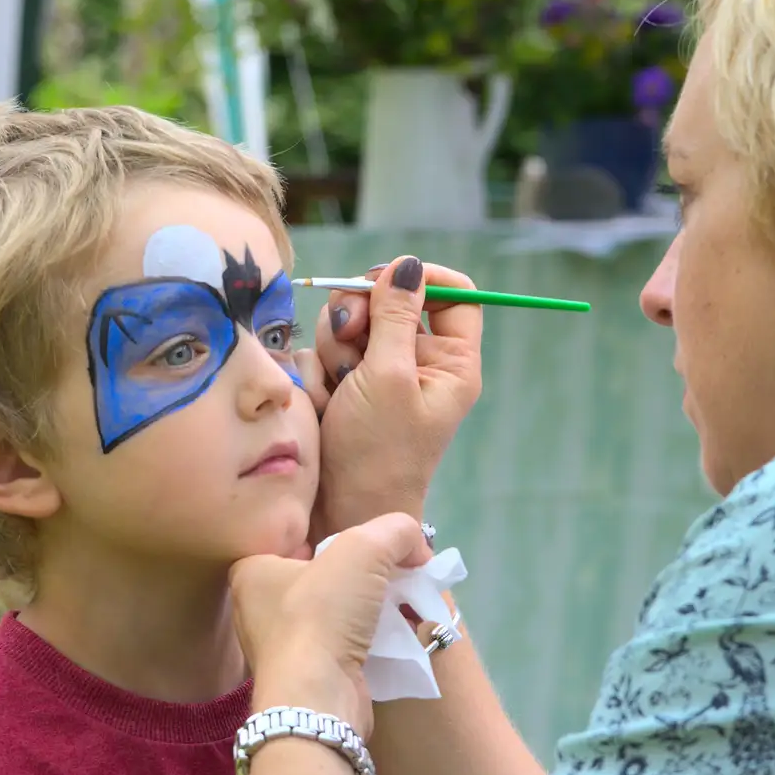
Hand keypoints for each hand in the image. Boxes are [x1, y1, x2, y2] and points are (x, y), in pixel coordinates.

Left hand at [229, 513, 431, 736]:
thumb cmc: (322, 615)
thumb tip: (417, 547)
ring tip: (405, 602)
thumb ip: (395, 531)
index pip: (299, 540)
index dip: (340, 537)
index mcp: (252, 571)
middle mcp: (258, 608)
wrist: (318, 700)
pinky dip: (370, 638)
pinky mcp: (306, 677)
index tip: (375, 546)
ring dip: (371, 607)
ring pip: (336, 612)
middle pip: (323, 576)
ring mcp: (281, 647)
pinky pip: (343, 644)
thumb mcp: (364, 549)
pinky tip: (397, 634)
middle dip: (364, 574)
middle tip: (398, 572)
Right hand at [300, 257, 483, 532]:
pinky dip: (319, 374)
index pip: (454, 294)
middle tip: (351, 336)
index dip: (423, 277)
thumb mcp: (389, 377)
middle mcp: (418, 362)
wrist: (341, 509)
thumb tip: (409, 264)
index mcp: (450, 362)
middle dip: (362, 314)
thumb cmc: (377, 452)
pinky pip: (325, 352)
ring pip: (350, 324)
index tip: (386, 277)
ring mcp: (379, 373)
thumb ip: (396, 316)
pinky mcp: (345, 385)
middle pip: (390, 300)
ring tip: (339, 388)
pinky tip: (326, 404)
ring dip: (335, 349)